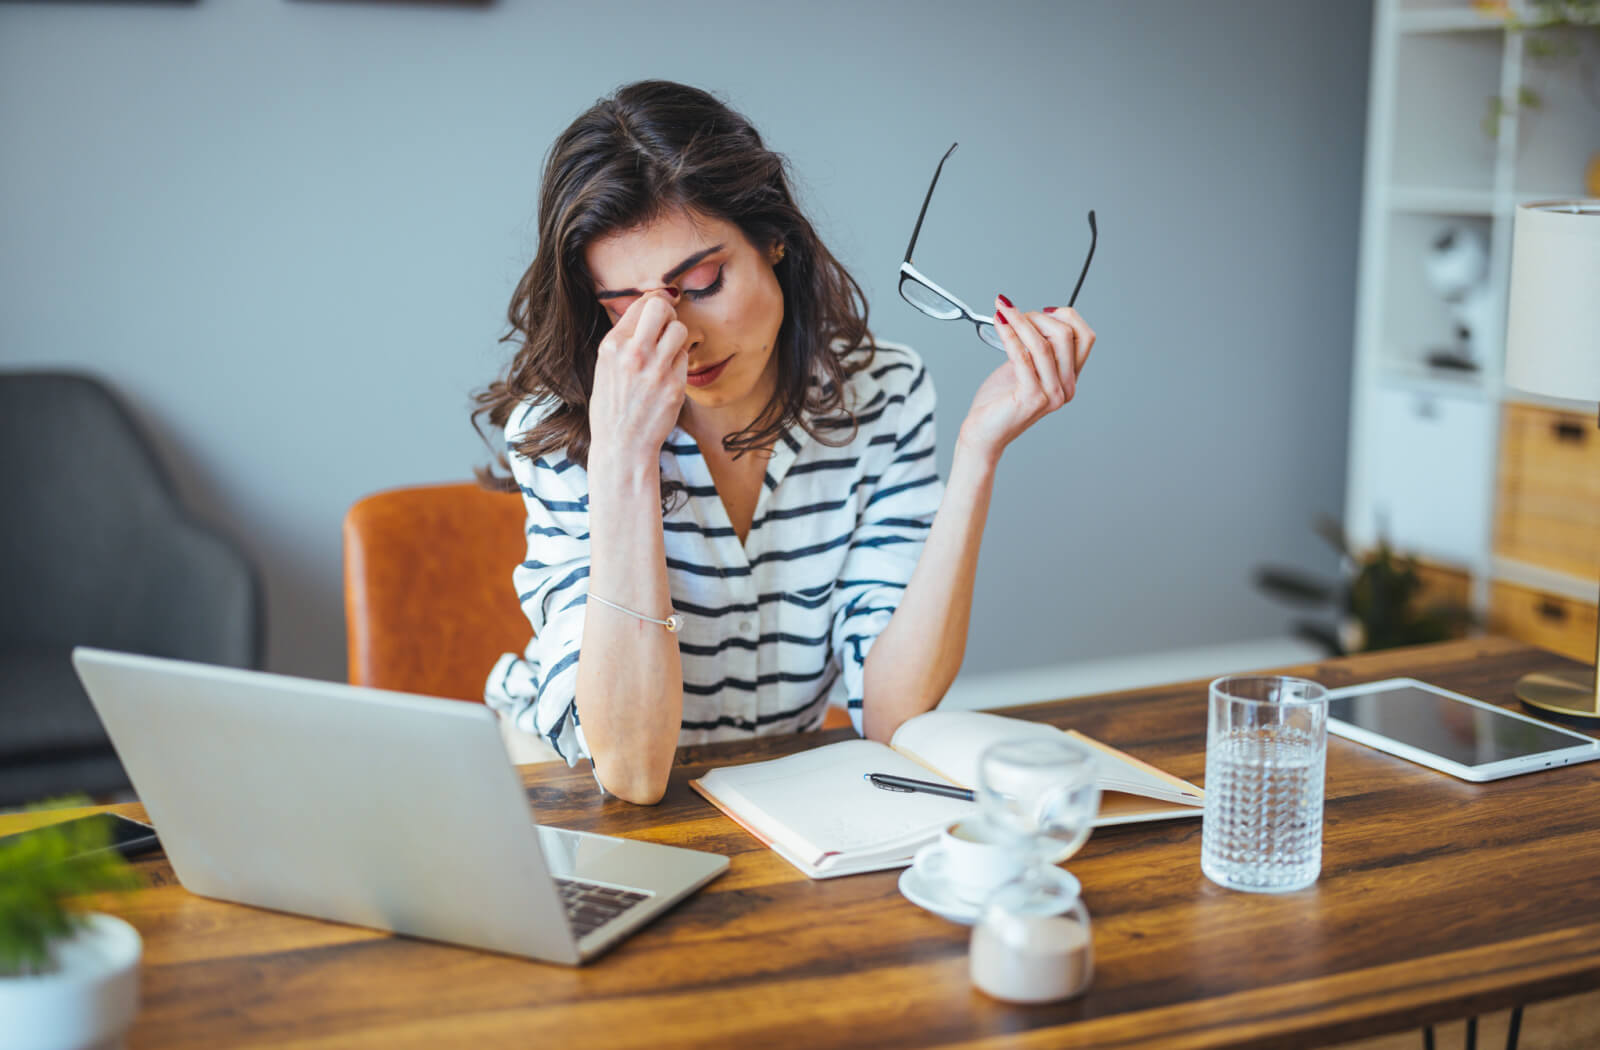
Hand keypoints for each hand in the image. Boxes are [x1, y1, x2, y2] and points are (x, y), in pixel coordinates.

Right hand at [588, 290, 689, 465]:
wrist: (621, 445)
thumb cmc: (612, 406)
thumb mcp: (606, 366)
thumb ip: (624, 339)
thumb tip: (649, 307)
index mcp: (612, 346)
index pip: (641, 304)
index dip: (654, 303)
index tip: (660, 308)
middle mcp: (633, 353)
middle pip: (661, 307)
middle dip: (667, 312)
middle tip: (666, 324)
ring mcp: (656, 370)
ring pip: (679, 330)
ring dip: (676, 337)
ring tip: (667, 351)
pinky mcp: (675, 386)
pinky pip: (685, 357)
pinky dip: (679, 362)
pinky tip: (667, 374)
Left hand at [956, 297, 1095, 464]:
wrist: (984, 433)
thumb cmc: (1000, 402)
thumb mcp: (1024, 367)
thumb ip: (1036, 347)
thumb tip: (1037, 316)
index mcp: (1068, 379)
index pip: (1085, 338)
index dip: (1067, 317)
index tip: (1042, 310)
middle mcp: (1065, 387)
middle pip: (1066, 336)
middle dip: (1038, 317)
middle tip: (1014, 312)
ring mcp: (1051, 394)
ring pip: (1043, 344)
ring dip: (1020, 321)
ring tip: (1002, 311)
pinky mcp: (1032, 397)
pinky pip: (1023, 356)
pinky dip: (1009, 335)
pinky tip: (999, 324)